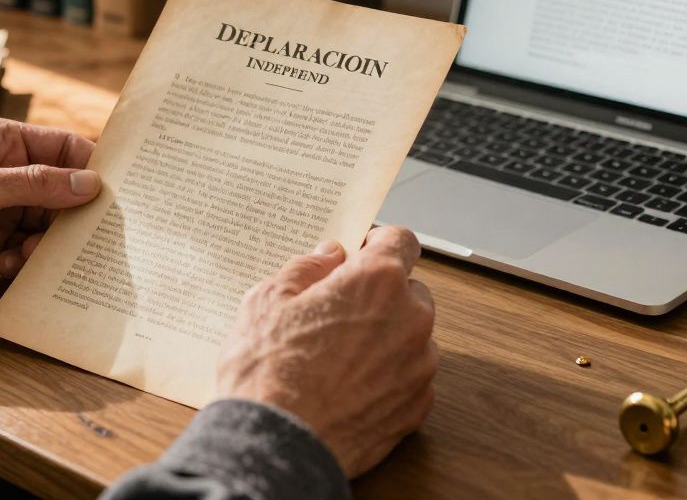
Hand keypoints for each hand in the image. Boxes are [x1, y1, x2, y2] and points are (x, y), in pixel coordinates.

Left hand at [0, 116, 99, 296]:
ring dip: (46, 244)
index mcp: (3, 143)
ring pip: (48, 227)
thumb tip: (89, 184)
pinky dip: (26, 264)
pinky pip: (29, 253)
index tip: (115, 193)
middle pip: (61, 192)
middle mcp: (6, 175)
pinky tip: (6, 267)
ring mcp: (0, 211)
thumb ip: (36, 185)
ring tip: (27, 254)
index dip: (89, 168)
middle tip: (82, 237)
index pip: (63, 148)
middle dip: (71, 216)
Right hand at [215, 226, 437, 476]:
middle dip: (379, 295)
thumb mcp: (267, 300)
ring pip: (410, 335)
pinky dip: (387, 376)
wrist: (275, 445)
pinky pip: (409, 376)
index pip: (400, 240)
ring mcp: (418, 366)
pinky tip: (349, 386)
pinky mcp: (417, 406)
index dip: (377, 244)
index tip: (360, 254)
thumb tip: (328, 257)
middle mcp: (410, 319)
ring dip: (385, 337)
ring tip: (338, 357)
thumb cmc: (267, 372)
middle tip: (337, 312)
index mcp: (377, 281)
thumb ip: (306, 268)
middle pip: (408, 290)